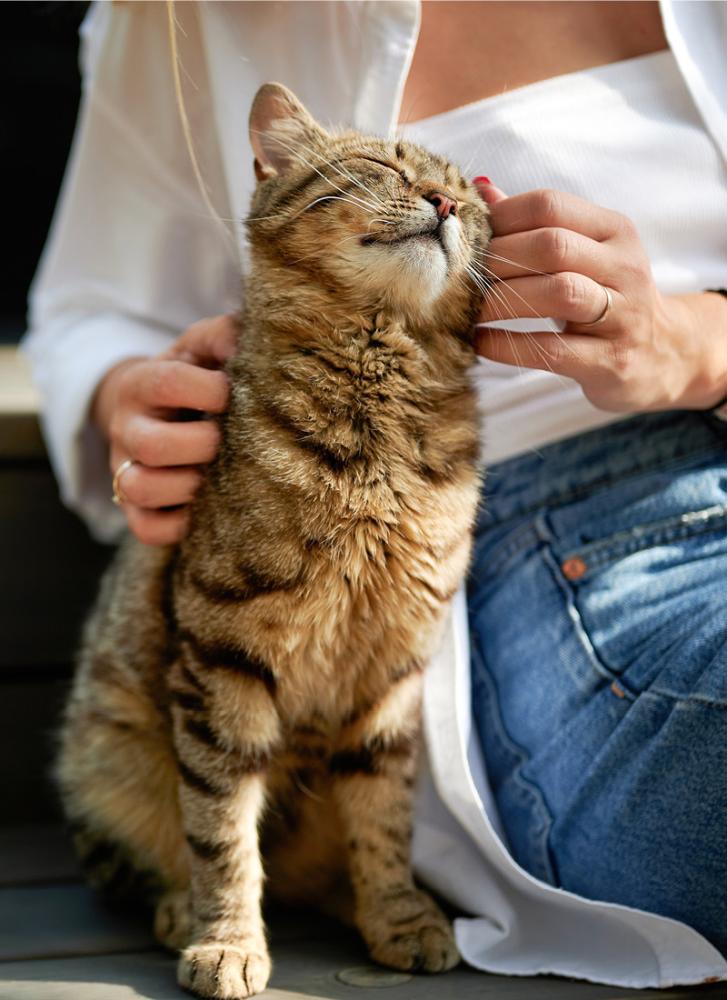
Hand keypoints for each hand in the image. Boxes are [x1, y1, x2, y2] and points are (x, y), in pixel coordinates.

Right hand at [93, 315, 237, 544]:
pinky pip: (147, 528)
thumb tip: (245, 340)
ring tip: (218, 477)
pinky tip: (205, 507)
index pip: (168, 383)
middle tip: (228, 441)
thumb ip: (222, 335)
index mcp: (142, 383)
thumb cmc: (191, 377)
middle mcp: (127, 428)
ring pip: (141, 488)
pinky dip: (178, 525)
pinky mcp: (133, 508)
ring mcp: (125, 470)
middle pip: (152, 445)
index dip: (209, 390)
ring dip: (189, 487)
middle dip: (203, 445)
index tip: (233, 395)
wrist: (154, 410)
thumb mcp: (200, 348)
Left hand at [473, 182, 726, 412]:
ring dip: (502, 301)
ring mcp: (623, 315)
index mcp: (614, 231)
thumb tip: (480, 191)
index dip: (501, 218)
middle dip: (497, 260)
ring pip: (559, 293)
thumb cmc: (607, 299)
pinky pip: (553, 350)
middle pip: (552, 246)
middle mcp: (624, 267)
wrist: (666, 355)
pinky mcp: (611, 362)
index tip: (467, 241)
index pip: (551, 206)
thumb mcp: (584, 255)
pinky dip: (509, 346)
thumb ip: (535, 226)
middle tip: (461, 279)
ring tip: (467, 311)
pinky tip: (481, 343)